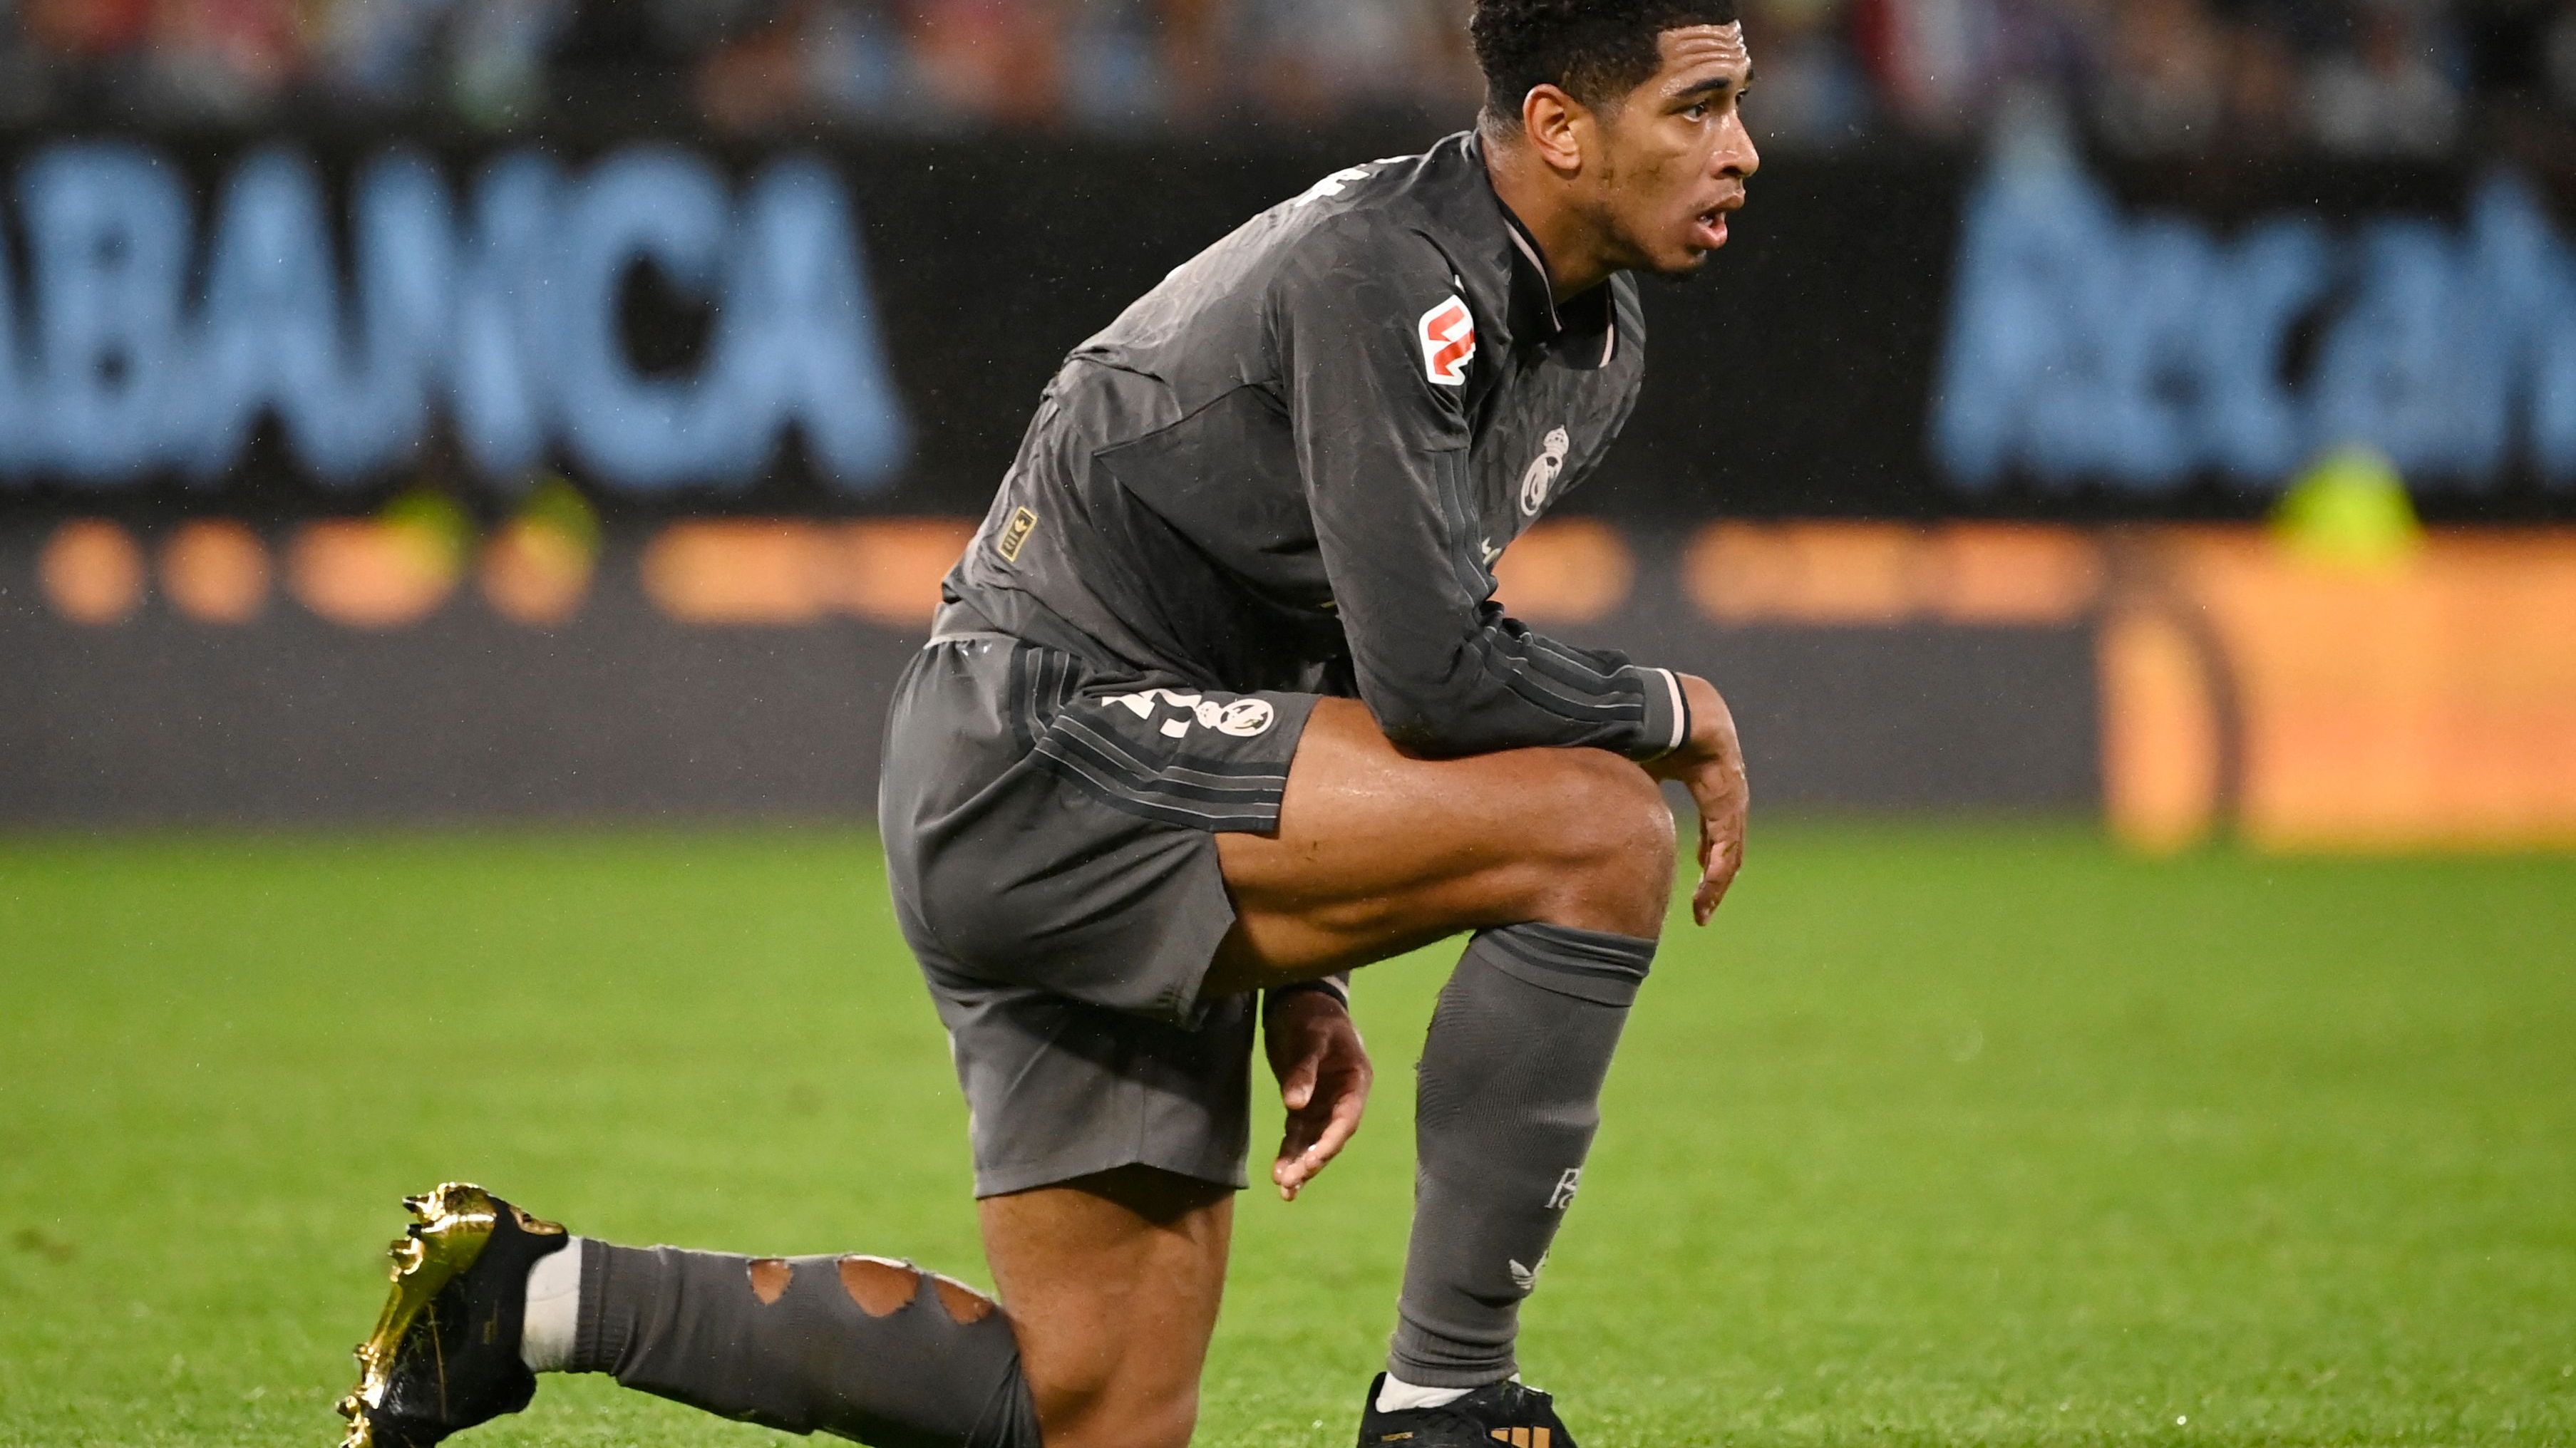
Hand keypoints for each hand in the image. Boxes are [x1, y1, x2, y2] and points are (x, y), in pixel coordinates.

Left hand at [1262, 988, 1372, 1200]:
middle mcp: (1342, 1097)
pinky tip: (1280, 1175)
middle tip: (1290, 1182)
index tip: (1313, 1162)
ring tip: (1284, 1188)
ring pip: (1312, 1140)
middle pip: (1329, 1137)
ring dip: (1299, 1164)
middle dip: (1312, 1161)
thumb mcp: (1310, 1036)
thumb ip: (1304, 1069)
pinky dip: (1290, 1153)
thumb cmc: (1313, 1014)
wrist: (1301, 999)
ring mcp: (1323, 1102)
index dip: (1330, 1143)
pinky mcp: (1302, 1104)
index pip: (1346, 1120)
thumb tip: (1294, 1106)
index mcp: (1355, 1081)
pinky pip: (1297, 1134)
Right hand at [1648, 673, 1747, 925]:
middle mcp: (1722, 778)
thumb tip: (1588, 816)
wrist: (1650, 700)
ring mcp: (1729, 778)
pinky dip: (1718, 858)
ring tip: (1703, 908)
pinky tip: (1710, 883)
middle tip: (1701, 911)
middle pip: (1724, 838)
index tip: (1697, 889)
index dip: (1707, 854)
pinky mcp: (1726, 780)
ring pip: (1729, 840)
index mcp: (1703, 771)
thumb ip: (1626, 796)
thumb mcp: (1631, 772)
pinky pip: (1726, 828)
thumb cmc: (1635, 726)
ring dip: (1717, 878)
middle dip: (1713, 877)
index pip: (1713, 824)